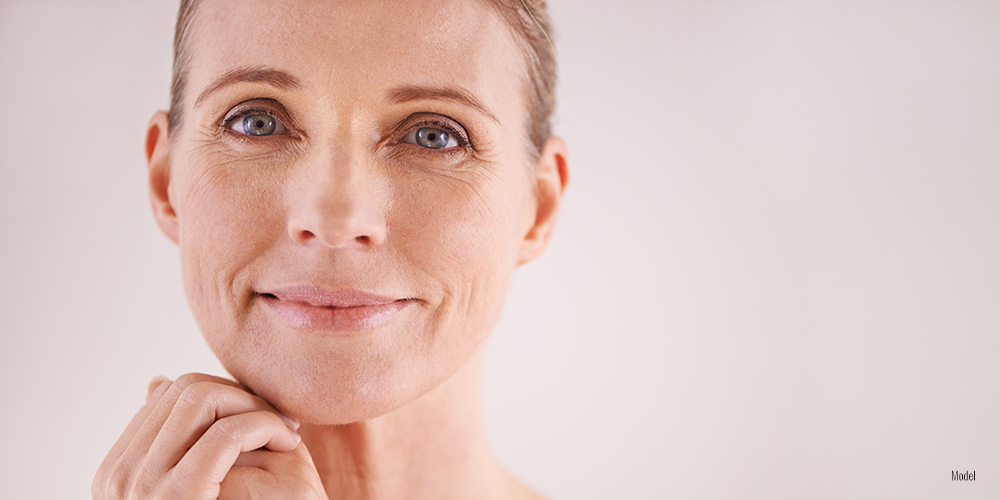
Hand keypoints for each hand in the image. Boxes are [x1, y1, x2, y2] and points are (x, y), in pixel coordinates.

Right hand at [93, 373, 327, 498]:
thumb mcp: (188, 482)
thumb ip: (171, 442)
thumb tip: (156, 385)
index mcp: (117, 473)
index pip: (170, 395)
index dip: (224, 395)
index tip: (260, 415)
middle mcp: (119, 479)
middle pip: (186, 390)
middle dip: (240, 395)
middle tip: (281, 420)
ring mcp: (140, 489)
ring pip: (202, 399)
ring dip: (254, 406)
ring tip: (285, 432)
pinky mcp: (176, 495)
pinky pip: (224, 434)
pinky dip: (263, 425)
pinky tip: (288, 442)